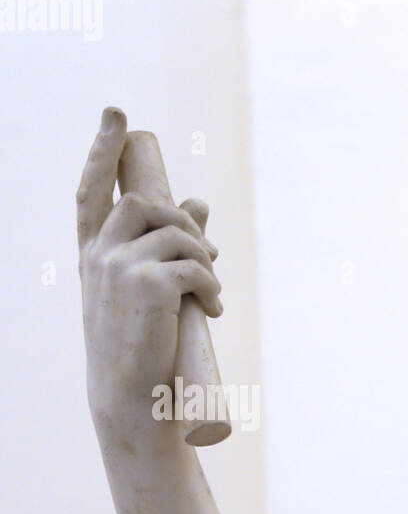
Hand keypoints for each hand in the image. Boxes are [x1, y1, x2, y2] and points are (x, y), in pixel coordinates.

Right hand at [78, 107, 222, 425]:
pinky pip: (196, 266)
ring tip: (209, 293)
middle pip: (147, 204)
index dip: (102, 150)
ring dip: (204, 259)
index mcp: (93, 256)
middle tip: (207, 258)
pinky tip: (211, 311)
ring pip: (177, 233)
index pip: (91, 191)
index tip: (118, 115)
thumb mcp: (148, 294)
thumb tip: (199, 203)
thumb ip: (167, 248)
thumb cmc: (141, 351)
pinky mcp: (148, 284)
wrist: (133, 398)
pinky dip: (211, 286)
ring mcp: (119, 267)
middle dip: (184, 224)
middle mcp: (99, 255)